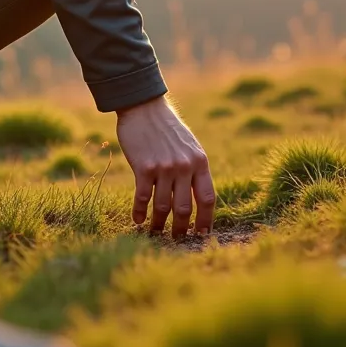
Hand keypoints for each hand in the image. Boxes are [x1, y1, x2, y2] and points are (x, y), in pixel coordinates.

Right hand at [115, 96, 215, 237]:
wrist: (144, 107)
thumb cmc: (167, 128)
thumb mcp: (189, 146)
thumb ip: (194, 169)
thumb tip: (197, 198)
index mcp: (199, 162)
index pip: (207, 198)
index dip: (206, 220)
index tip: (202, 234)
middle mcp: (184, 166)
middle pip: (185, 208)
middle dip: (181, 228)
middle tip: (177, 238)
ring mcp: (164, 168)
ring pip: (163, 207)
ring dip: (159, 224)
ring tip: (156, 232)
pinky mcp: (143, 167)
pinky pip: (143, 197)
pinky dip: (140, 212)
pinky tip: (138, 220)